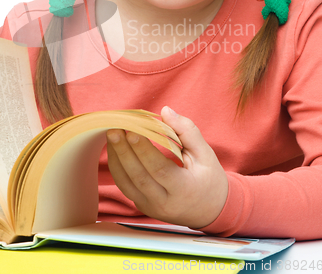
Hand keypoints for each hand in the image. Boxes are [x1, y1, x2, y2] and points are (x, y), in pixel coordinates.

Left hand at [106, 106, 227, 228]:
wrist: (210, 211)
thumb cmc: (209, 179)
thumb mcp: (205, 154)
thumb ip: (187, 131)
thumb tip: (165, 111)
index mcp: (184, 190)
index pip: (159, 169)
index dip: (144, 150)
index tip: (132, 130)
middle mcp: (165, 203)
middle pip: (138, 177)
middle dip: (123, 151)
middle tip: (113, 130)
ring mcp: (151, 208)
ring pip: (126, 184)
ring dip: (116, 158)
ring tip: (111, 136)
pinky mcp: (143, 207)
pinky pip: (125, 187)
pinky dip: (117, 167)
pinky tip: (115, 149)